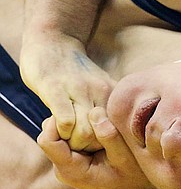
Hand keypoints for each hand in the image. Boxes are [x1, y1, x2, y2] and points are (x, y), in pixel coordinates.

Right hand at [20, 33, 115, 151]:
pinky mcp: (55, 89)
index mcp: (111, 93)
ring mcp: (78, 90)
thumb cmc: (74, 69)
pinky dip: (62, 131)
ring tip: (66, 140)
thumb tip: (118, 127)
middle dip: (91, 148)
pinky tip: (56, 128)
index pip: (120, 129)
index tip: (95, 145)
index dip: (107, 143)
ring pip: (86, 131)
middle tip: (78, 147)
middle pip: (104, 134)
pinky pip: (65, 119)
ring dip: (74, 142)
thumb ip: (108, 104)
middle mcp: (99, 91)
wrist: (53, 40)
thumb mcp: (99, 84)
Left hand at [37, 109, 170, 188]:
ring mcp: (66, 161)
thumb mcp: (125, 157)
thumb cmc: (133, 176)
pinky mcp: (72, 156)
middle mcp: (63, 167)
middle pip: (51, 133)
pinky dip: (82, 126)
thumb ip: (109, 136)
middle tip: (96, 119)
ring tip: (100, 125)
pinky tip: (100, 129)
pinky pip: (68, 133)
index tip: (83, 113)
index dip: (60, 122)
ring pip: (59, 131)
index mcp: (71, 170)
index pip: (47, 140)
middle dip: (70, 120)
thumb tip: (94, 111)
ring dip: (76, 122)